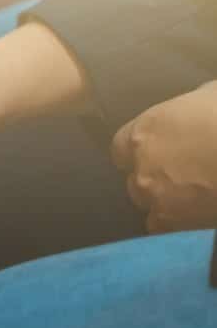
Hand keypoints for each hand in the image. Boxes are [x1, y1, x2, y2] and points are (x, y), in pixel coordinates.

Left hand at [111, 81, 216, 233]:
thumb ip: (190, 108)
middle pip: (134, 180)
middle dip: (153, 181)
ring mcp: (154, 197)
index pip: (120, 148)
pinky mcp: (173, 224)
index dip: (137, 155)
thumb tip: (196, 109)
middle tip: (181, 180)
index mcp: (144, 132)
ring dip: (164, 205)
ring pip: (148, 207)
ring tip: (192, 202)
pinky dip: (177, 227)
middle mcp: (140, 166)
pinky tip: (196, 219)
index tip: (155, 157)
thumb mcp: (209, 96)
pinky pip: (164, 231)